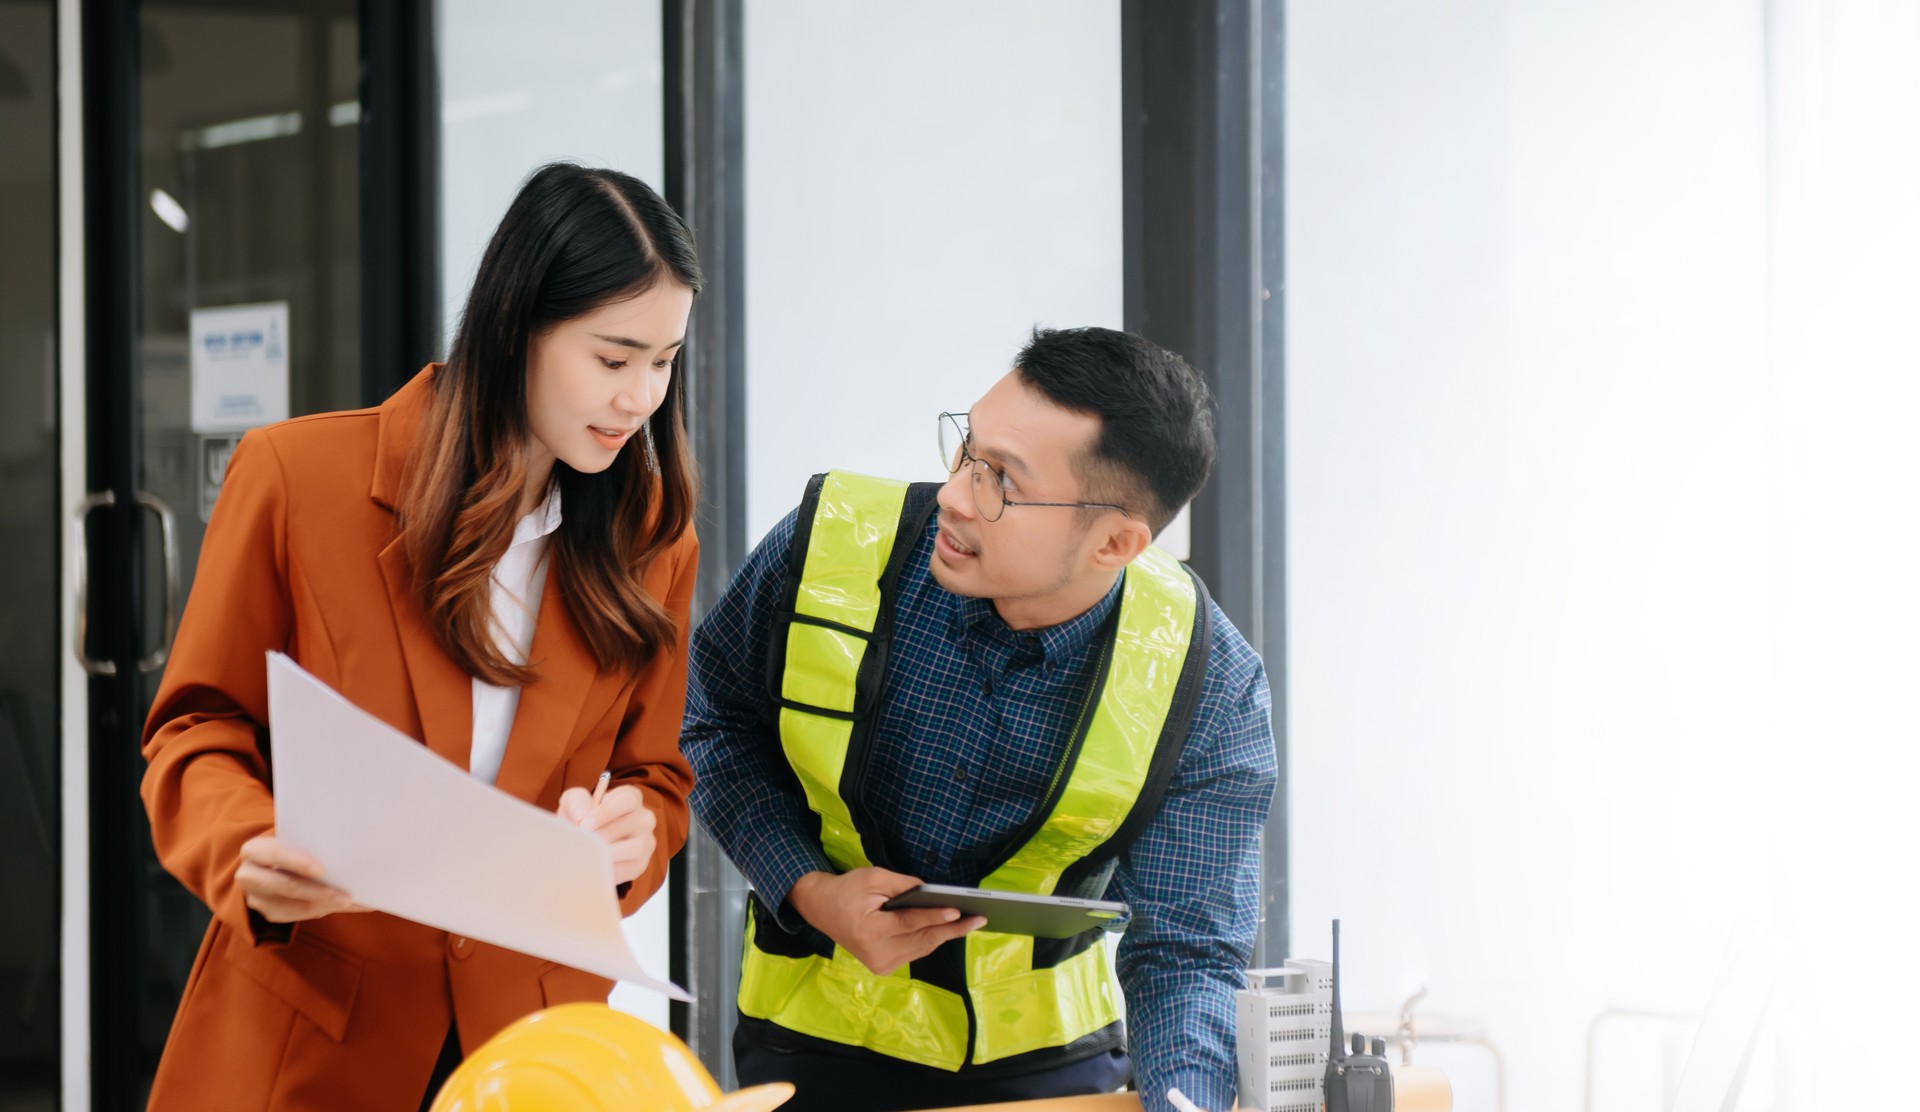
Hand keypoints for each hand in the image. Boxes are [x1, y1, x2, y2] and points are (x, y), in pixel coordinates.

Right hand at [236, 835, 367, 923]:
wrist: (270, 864)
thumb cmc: (290, 848)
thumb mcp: (296, 843)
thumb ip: (316, 847)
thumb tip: (358, 858)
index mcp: (254, 850)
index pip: (273, 853)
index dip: (296, 861)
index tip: (322, 870)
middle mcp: (247, 875)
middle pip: (283, 885)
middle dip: (316, 892)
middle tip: (346, 897)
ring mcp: (255, 897)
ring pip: (290, 906)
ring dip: (323, 905)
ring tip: (349, 903)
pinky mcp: (267, 912)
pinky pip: (294, 916)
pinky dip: (319, 911)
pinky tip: (338, 906)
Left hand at [558, 783, 654, 885]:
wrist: (582, 845)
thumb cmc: (581, 819)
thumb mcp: (574, 803)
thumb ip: (577, 800)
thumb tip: (582, 815)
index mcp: (631, 798)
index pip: (628, 800)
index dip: (606, 812)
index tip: (585, 824)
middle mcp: (644, 818)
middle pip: (633, 824)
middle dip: (604, 835)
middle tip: (583, 843)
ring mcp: (646, 841)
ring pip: (636, 847)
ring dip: (611, 852)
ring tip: (589, 855)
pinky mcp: (641, 863)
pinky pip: (630, 868)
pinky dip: (611, 870)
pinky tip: (595, 868)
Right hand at [787, 867, 985, 975]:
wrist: (821, 908)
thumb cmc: (848, 889)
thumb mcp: (873, 877)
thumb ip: (904, 886)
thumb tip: (933, 892)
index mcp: (869, 930)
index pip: (908, 923)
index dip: (934, 916)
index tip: (957, 911)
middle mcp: (875, 953)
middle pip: (921, 940)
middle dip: (952, 929)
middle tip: (979, 919)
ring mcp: (879, 964)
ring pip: (921, 948)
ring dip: (945, 934)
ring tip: (971, 922)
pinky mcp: (883, 967)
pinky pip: (914, 952)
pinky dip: (930, 939)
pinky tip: (948, 928)